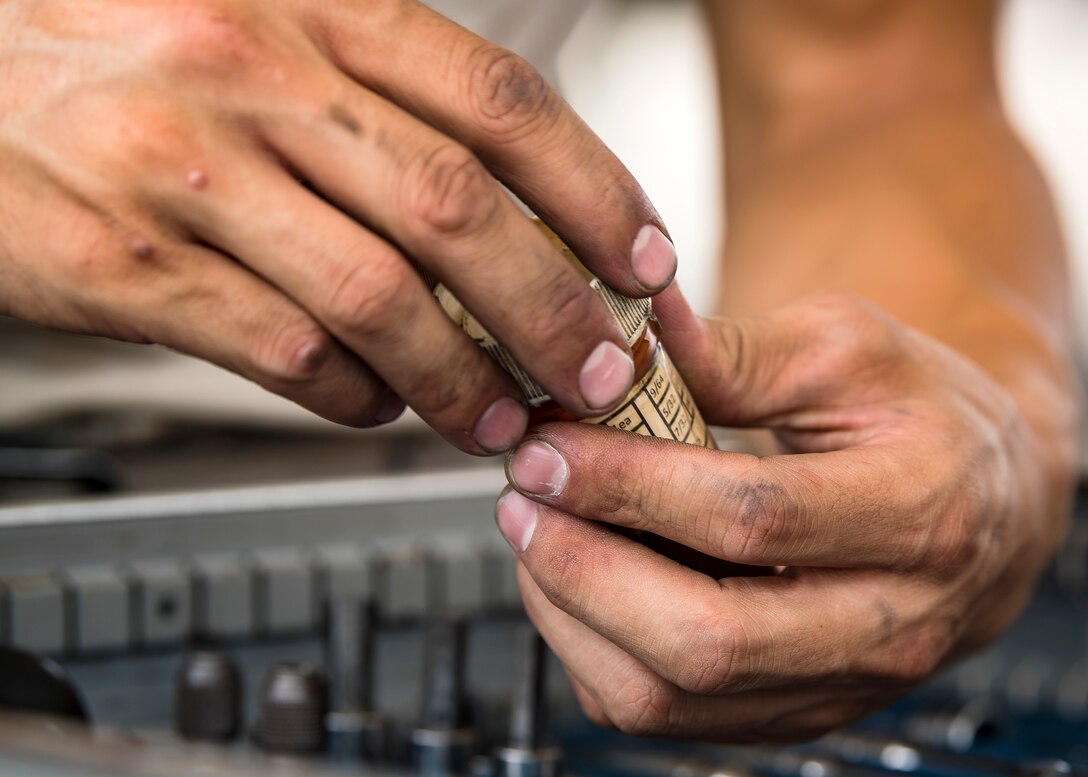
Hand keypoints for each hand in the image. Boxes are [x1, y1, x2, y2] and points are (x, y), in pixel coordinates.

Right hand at [0, 0, 674, 451]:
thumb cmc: (131, 50)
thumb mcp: (264, 25)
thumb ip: (381, 97)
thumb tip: (509, 207)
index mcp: (312, 8)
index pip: (499, 101)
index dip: (595, 189)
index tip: (644, 261)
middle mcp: (257, 79)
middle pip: (457, 210)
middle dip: (552, 306)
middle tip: (600, 371)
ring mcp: (191, 174)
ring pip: (378, 298)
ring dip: (460, 375)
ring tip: (498, 417)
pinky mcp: (132, 267)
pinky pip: (285, 352)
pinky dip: (356, 394)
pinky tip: (381, 404)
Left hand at [496, 288, 1072, 741]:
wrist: (980, 501)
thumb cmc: (919, 415)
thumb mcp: (847, 348)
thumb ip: (734, 350)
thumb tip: (625, 339)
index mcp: (920, 511)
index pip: (750, 518)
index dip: (630, 485)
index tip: (551, 448)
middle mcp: (889, 623)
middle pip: (706, 639)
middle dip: (584, 568)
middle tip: (523, 501)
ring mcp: (838, 683)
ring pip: (672, 696)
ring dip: (573, 616)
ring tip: (534, 536)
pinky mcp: (792, 709)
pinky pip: (668, 714)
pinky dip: (595, 651)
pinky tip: (573, 582)